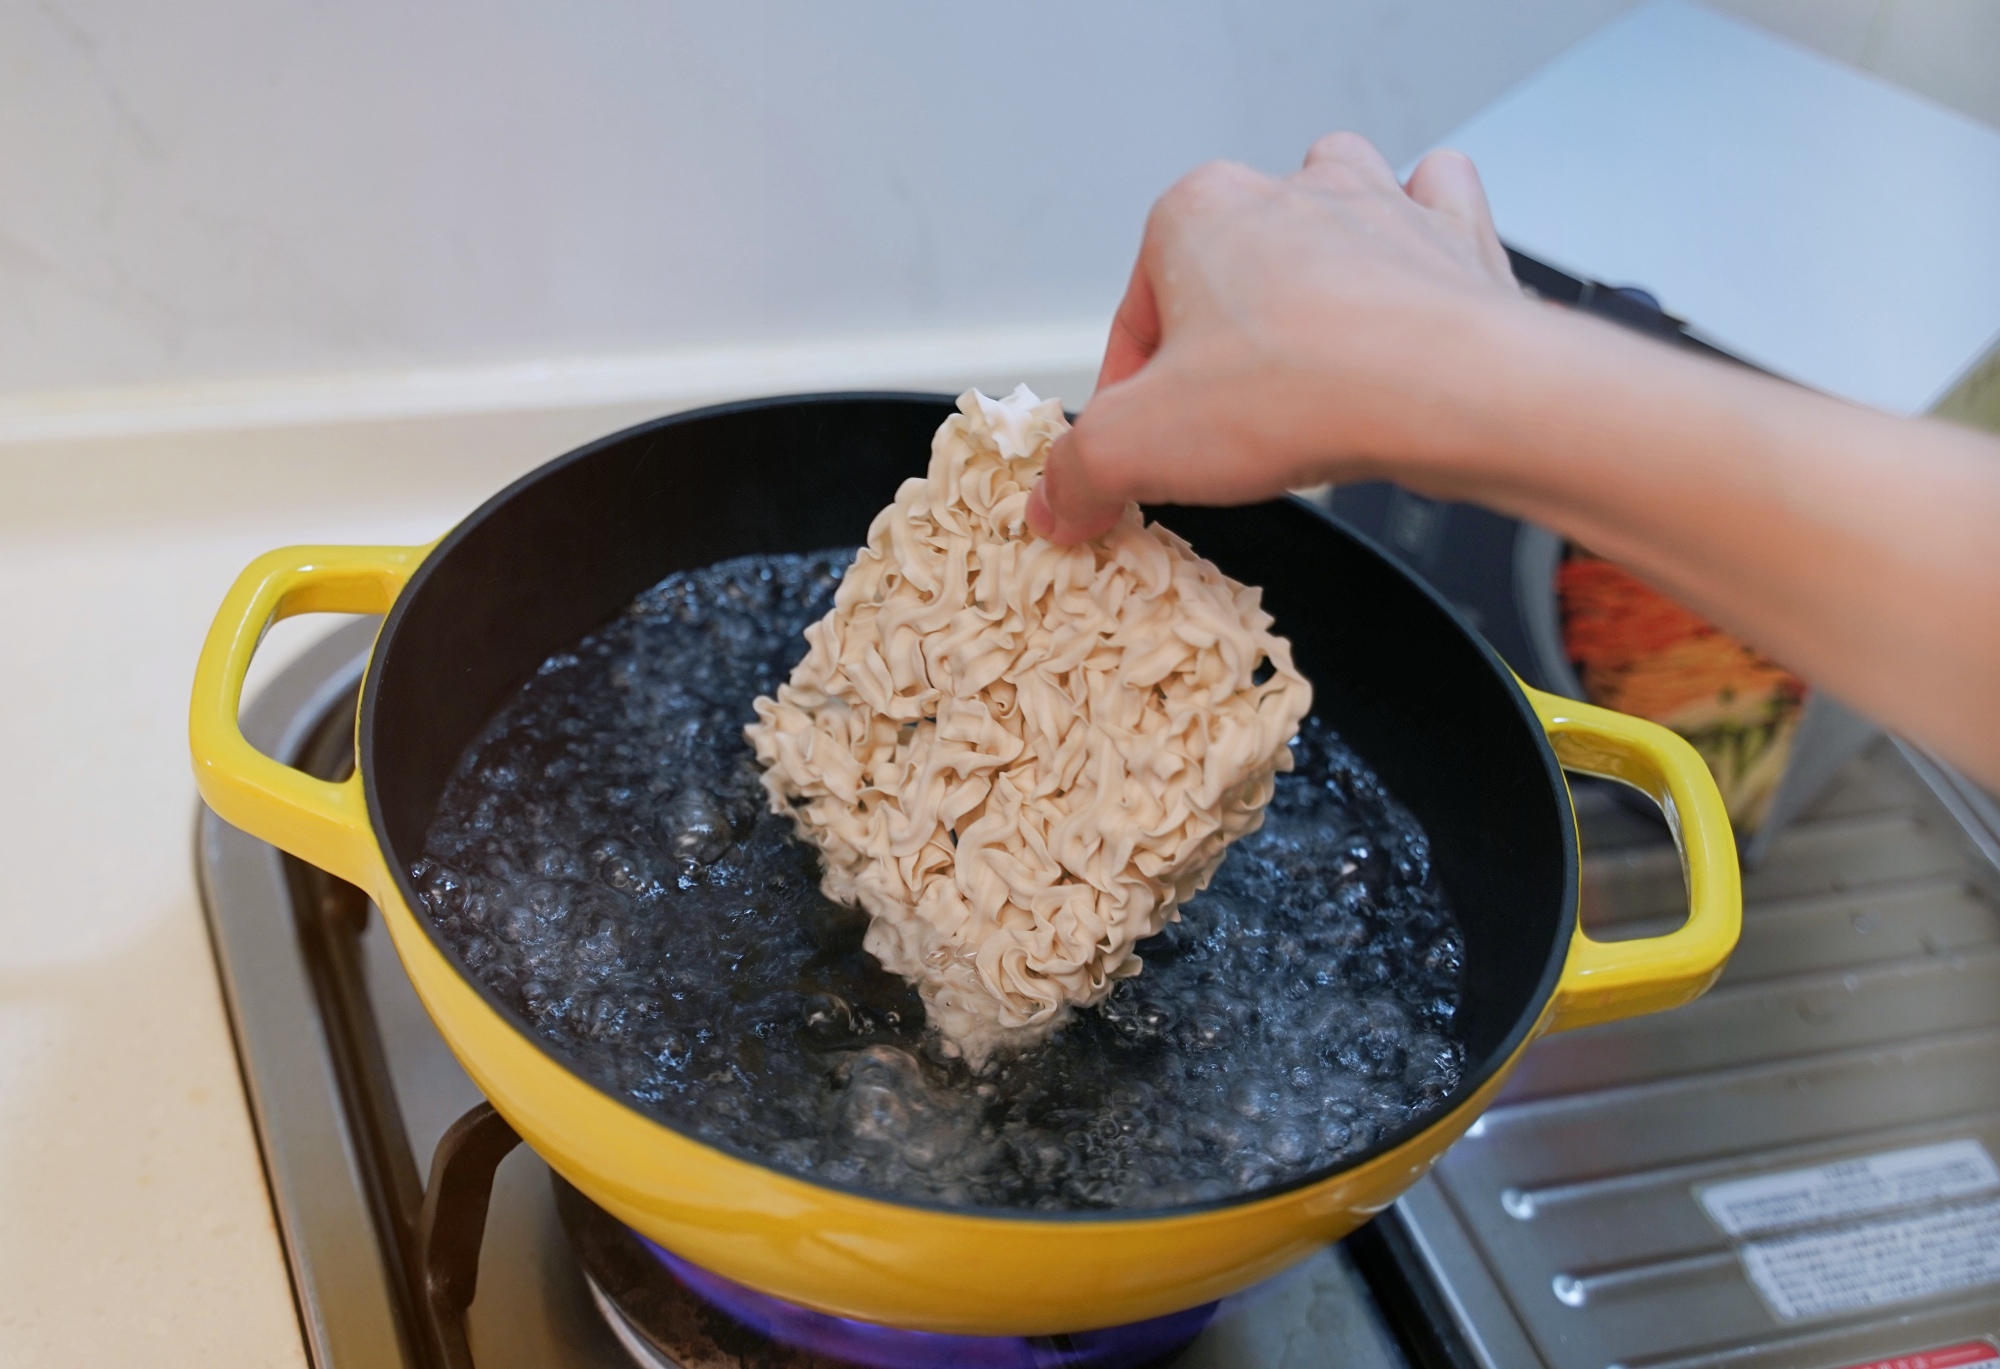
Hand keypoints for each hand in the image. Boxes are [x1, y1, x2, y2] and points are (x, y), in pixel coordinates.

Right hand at [1027, 132, 1525, 542]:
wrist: (1453, 391)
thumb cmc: (1303, 392)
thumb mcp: (1138, 450)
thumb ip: (1078, 473)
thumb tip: (1057, 501)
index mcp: (1195, 215)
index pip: (1135, 322)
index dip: (1130, 404)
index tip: (1142, 460)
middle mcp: (1285, 192)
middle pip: (1225, 273)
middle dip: (1219, 344)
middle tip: (1226, 426)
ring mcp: (1375, 206)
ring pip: (1326, 213)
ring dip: (1312, 265)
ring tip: (1306, 352)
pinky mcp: (1451, 238)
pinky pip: (1432, 205)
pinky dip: (1419, 237)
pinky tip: (1401, 294)